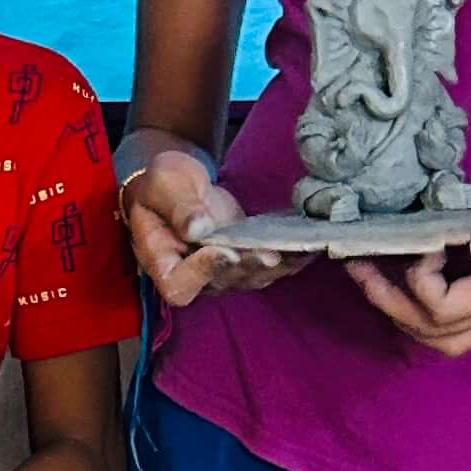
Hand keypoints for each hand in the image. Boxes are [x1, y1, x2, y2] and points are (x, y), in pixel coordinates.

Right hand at [121, 144, 307, 313]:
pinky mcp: (245, 258)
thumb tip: (198, 229)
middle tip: (272, 253)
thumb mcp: (163, 186)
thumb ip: (178, 207)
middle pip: (224, 282)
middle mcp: (194, 276)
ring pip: (251, 277)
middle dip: (251, 266)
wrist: (177, 185)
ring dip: (276, 265)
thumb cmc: (161, 184)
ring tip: (299, 249)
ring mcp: (222, 270)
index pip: (181, 285)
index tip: (225, 250)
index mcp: (163, 264)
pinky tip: (309, 244)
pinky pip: (268, 265)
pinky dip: (290, 257)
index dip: (204, 272)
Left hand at [342, 161, 470, 359]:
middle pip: (434, 336)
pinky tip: (411, 264)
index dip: (416, 281)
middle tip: (360, 264)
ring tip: (373, 269)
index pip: (445, 309)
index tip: (420, 238)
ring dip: (402, 308)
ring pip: (444, 335)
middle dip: (389, 305)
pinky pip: (457, 314)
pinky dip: (423, 299)